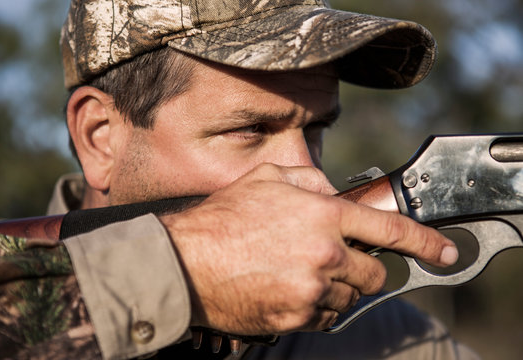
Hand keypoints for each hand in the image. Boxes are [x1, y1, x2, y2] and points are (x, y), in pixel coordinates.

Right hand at [161, 163, 456, 334]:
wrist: (187, 261)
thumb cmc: (224, 217)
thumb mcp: (268, 178)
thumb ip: (311, 180)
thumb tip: (333, 192)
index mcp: (323, 214)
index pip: (391, 231)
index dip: (426, 243)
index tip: (445, 253)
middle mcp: (325, 253)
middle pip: (375, 274)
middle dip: (363, 268)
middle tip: (336, 260)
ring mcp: (313, 289)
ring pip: (350, 297)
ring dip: (337, 287)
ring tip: (300, 272)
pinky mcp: (297, 316)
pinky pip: (326, 316)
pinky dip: (317, 305)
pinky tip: (290, 289)